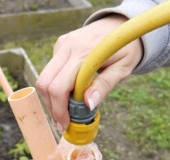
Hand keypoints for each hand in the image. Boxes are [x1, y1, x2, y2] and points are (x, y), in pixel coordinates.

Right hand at [36, 14, 142, 131]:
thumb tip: (88, 105)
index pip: (59, 86)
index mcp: (84, 53)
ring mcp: (61, 45)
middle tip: (61, 123)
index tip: (65, 124)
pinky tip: (68, 95)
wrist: (120, 24)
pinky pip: (50, 71)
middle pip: (45, 83)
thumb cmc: (125, 47)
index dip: (59, 110)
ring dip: (51, 99)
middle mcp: (67, 47)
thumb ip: (104, 85)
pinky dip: (55, 87)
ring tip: (64, 112)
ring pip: (44, 79)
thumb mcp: (123, 68)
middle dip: (51, 107)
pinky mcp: (59, 46)